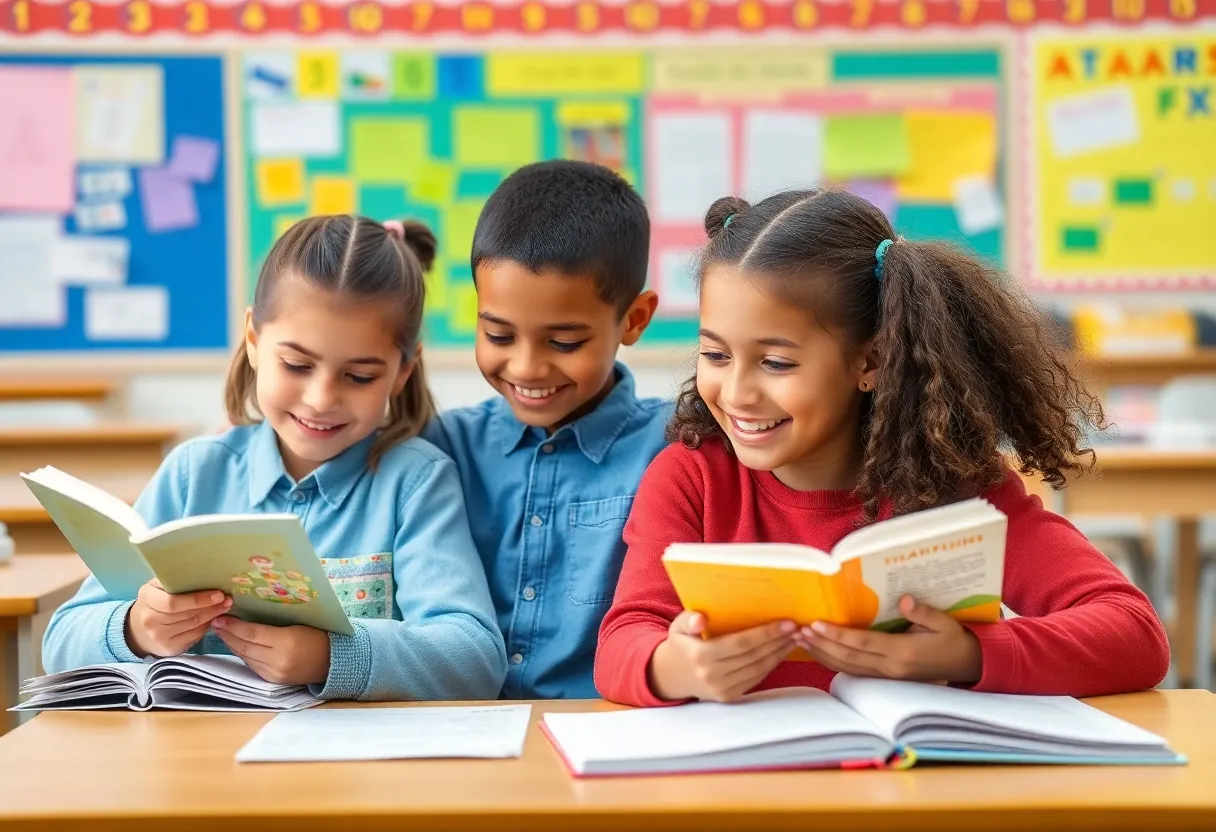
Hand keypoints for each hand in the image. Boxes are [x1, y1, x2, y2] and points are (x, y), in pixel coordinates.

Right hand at [126, 579, 231, 658]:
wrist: (137, 629)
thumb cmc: (155, 600)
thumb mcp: (158, 586)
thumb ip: (176, 580)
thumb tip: (208, 573)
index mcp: (147, 598)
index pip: (173, 602)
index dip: (198, 599)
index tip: (218, 594)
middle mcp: (150, 620)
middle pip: (188, 615)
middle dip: (211, 607)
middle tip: (228, 600)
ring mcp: (159, 636)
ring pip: (193, 625)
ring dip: (212, 616)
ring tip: (225, 607)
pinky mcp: (169, 648)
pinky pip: (194, 636)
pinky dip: (205, 627)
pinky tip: (213, 619)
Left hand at [211, 616, 330, 685]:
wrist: (331, 662)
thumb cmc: (317, 636)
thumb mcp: (296, 624)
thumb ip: (271, 625)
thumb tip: (246, 618)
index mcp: (286, 642)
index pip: (252, 633)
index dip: (234, 626)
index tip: (221, 617)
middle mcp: (278, 660)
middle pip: (245, 646)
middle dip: (228, 635)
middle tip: (216, 623)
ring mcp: (274, 673)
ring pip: (245, 657)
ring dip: (232, 645)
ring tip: (222, 633)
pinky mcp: (272, 681)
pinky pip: (252, 666)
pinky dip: (242, 654)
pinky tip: (237, 646)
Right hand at [648, 611, 795, 702]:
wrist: (673, 676)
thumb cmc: (681, 644)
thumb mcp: (678, 627)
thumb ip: (689, 620)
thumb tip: (701, 619)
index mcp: (701, 656)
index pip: (741, 643)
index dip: (766, 633)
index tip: (787, 622)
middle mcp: (713, 676)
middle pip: (754, 656)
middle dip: (779, 641)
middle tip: (798, 627)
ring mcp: (722, 689)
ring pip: (759, 669)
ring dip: (780, 653)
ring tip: (795, 637)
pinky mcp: (730, 697)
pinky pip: (756, 678)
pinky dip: (772, 664)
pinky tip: (781, 651)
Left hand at [796, 595, 981, 684]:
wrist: (967, 667)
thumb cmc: (954, 640)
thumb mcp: (945, 623)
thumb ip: (923, 613)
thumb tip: (904, 600)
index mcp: (904, 653)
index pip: (863, 644)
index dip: (838, 635)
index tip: (817, 624)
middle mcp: (891, 668)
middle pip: (848, 658)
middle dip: (822, 644)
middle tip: (798, 631)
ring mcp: (887, 676)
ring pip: (847, 667)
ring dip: (822, 654)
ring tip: (800, 640)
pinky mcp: (885, 678)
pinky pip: (854, 671)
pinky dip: (834, 662)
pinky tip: (819, 652)